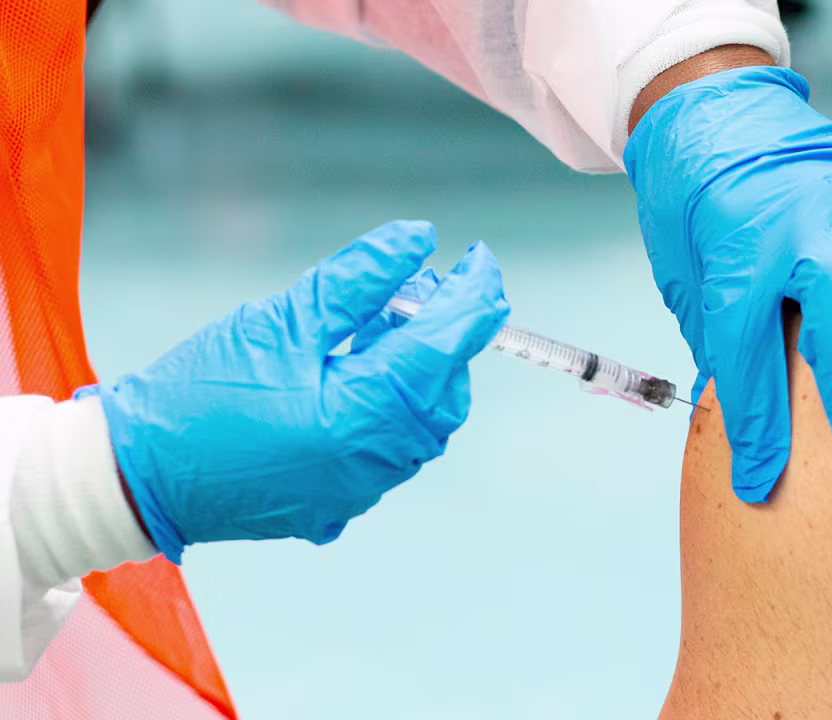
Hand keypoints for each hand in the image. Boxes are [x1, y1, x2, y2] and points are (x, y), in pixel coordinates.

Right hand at [87, 221, 508, 561]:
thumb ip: (359, 279)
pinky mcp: (338, 504)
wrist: (135, 473)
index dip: (474, 296)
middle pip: (444, 389)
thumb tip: (419, 240)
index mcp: (365, 414)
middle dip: (445, 335)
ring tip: (380, 327)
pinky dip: (386, 407)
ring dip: (416, 371)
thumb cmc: (198, 391)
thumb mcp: (281, 319)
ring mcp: (359, 491)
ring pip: (421, 423)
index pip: (447, 344)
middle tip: (419, 289)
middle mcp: (375, 463)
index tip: (480, 260)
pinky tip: (353, 376)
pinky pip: (387, 450)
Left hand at [625, 66, 831, 502]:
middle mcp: (789, 224)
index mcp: (733, 261)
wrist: (704, 125)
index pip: (742, 351)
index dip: (754, 425)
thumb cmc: (701, 224)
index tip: (761, 483)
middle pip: (830, 296)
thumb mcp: (692, 289)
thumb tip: (753, 428)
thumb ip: (726, 345)